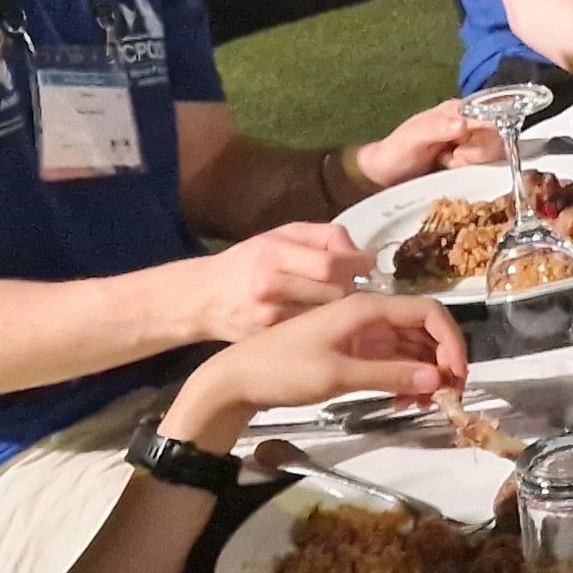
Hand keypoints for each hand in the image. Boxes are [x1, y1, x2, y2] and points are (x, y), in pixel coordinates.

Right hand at [170, 221, 373, 343]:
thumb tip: (360, 253)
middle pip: (334, 293)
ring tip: (336, 301)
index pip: (330, 264)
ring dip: (340, 310)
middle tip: (352, 285)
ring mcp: (267, 316)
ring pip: (327, 317)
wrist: (204, 297)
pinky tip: (321, 320)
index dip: (357, 265)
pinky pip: (311, 334)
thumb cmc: (248, 261)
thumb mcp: (281, 234)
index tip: (368, 265)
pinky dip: (323, 327)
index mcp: (273, 252)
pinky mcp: (268, 339)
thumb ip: (323, 235)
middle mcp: (268, 284)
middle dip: (352, 288)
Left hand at [180, 290, 466, 440]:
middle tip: (446, 397)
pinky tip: (402, 401)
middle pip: (423, 330)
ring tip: (424, 404)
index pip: (427, 313)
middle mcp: (368, 315)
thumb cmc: (283, 369)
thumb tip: (437, 379)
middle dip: (441, 361)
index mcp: (365, 307)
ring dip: (424, 374)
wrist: (236, 378)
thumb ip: (390, 374)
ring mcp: (361, 334)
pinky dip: (404, 379)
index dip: (450, 342)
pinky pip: (392, 361)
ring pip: (410, 348)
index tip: (456, 377)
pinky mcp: (353, 352)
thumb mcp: (338, 374)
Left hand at [350, 98, 503, 190]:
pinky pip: (489, 169)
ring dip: (474, 165)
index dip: (484, 135)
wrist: (386, 176)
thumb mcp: (413, 137)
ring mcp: (473, 145)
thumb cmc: (396, 152)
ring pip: (495, 156)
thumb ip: (436, 128)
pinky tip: (453, 172)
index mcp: (458, 111)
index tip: (462, 150)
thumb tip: (463, 124)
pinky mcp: (473, 165)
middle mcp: (470, 125)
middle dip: (476, 154)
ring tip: (448, 164)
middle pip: (497, 138)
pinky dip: (475, 175)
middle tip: (452, 159)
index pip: (491, 116)